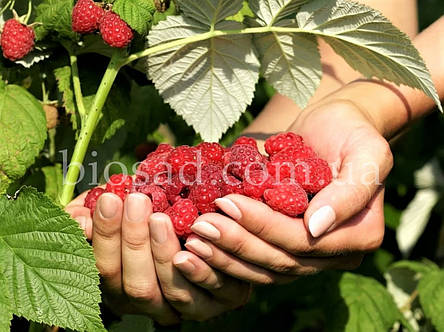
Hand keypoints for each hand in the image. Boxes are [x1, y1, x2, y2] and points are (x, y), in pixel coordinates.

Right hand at [66, 192, 250, 323]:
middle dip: (134, 241)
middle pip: (137, 285)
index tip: (110, 199)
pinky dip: (203, 269)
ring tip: (161, 218)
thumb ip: (86, 215)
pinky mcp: (213, 303)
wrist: (189, 226)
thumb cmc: (141, 217)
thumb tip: (80, 221)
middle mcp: (145, 303)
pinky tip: (199, 240)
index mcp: (117, 283)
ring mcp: (179, 307)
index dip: (106, 235)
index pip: (105, 268)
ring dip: (164, 254)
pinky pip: (210, 294)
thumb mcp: (109, 213)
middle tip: (137, 201)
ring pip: (172, 292)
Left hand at [182, 99, 391, 282]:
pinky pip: (257, 259)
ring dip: (227, 256)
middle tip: (200, 226)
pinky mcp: (286, 246)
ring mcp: (308, 254)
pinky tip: (199, 244)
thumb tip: (315, 227)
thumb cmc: (353, 131)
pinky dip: (228, 254)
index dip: (263, 225)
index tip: (226, 203)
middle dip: (237, 243)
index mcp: (359, 234)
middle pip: (280, 260)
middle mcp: (333, 252)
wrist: (336, 127)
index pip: (303, 240)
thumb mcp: (367, 152)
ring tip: (193, 240)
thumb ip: (351, 190)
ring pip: (265, 268)